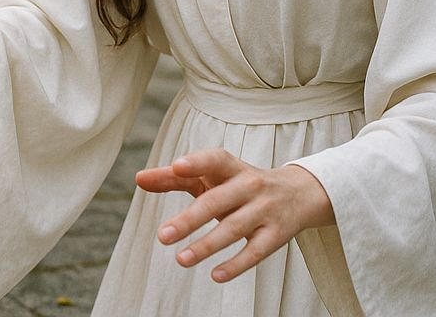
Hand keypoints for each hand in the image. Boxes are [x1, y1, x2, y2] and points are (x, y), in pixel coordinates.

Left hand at [136, 150, 333, 282]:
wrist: (297, 193)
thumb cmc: (239, 183)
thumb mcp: (212, 176)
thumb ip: (174, 178)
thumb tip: (138, 179)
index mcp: (231, 167)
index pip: (214, 160)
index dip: (196, 162)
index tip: (176, 167)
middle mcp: (249, 185)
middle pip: (216, 201)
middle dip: (189, 219)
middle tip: (162, 236)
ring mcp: (264, 210)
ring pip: (234, 229)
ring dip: (206, 245)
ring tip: (180, 259)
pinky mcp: (276, 235)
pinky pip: (255, 252)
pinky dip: (236, 264)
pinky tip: (215, 275)